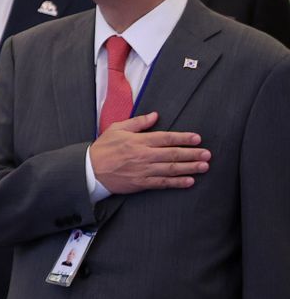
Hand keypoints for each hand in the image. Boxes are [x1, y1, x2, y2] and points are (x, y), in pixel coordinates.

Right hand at [88, 113, 207, 193]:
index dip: (183, 138)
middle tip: (207, 154)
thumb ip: (138, 122)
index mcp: (138, 141)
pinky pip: (163, 183)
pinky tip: (190, 181)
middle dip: (192, 154)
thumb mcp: (117, 129)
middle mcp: (143, 155)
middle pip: (173, 154)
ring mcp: (144, 170)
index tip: (197, 138)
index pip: (166, 138)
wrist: (90, 170)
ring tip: (204, 166)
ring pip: (171, 169)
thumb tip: (155, 115)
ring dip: (190, 168)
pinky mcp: (141, 183)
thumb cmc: (103, 148)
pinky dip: (177, 182)